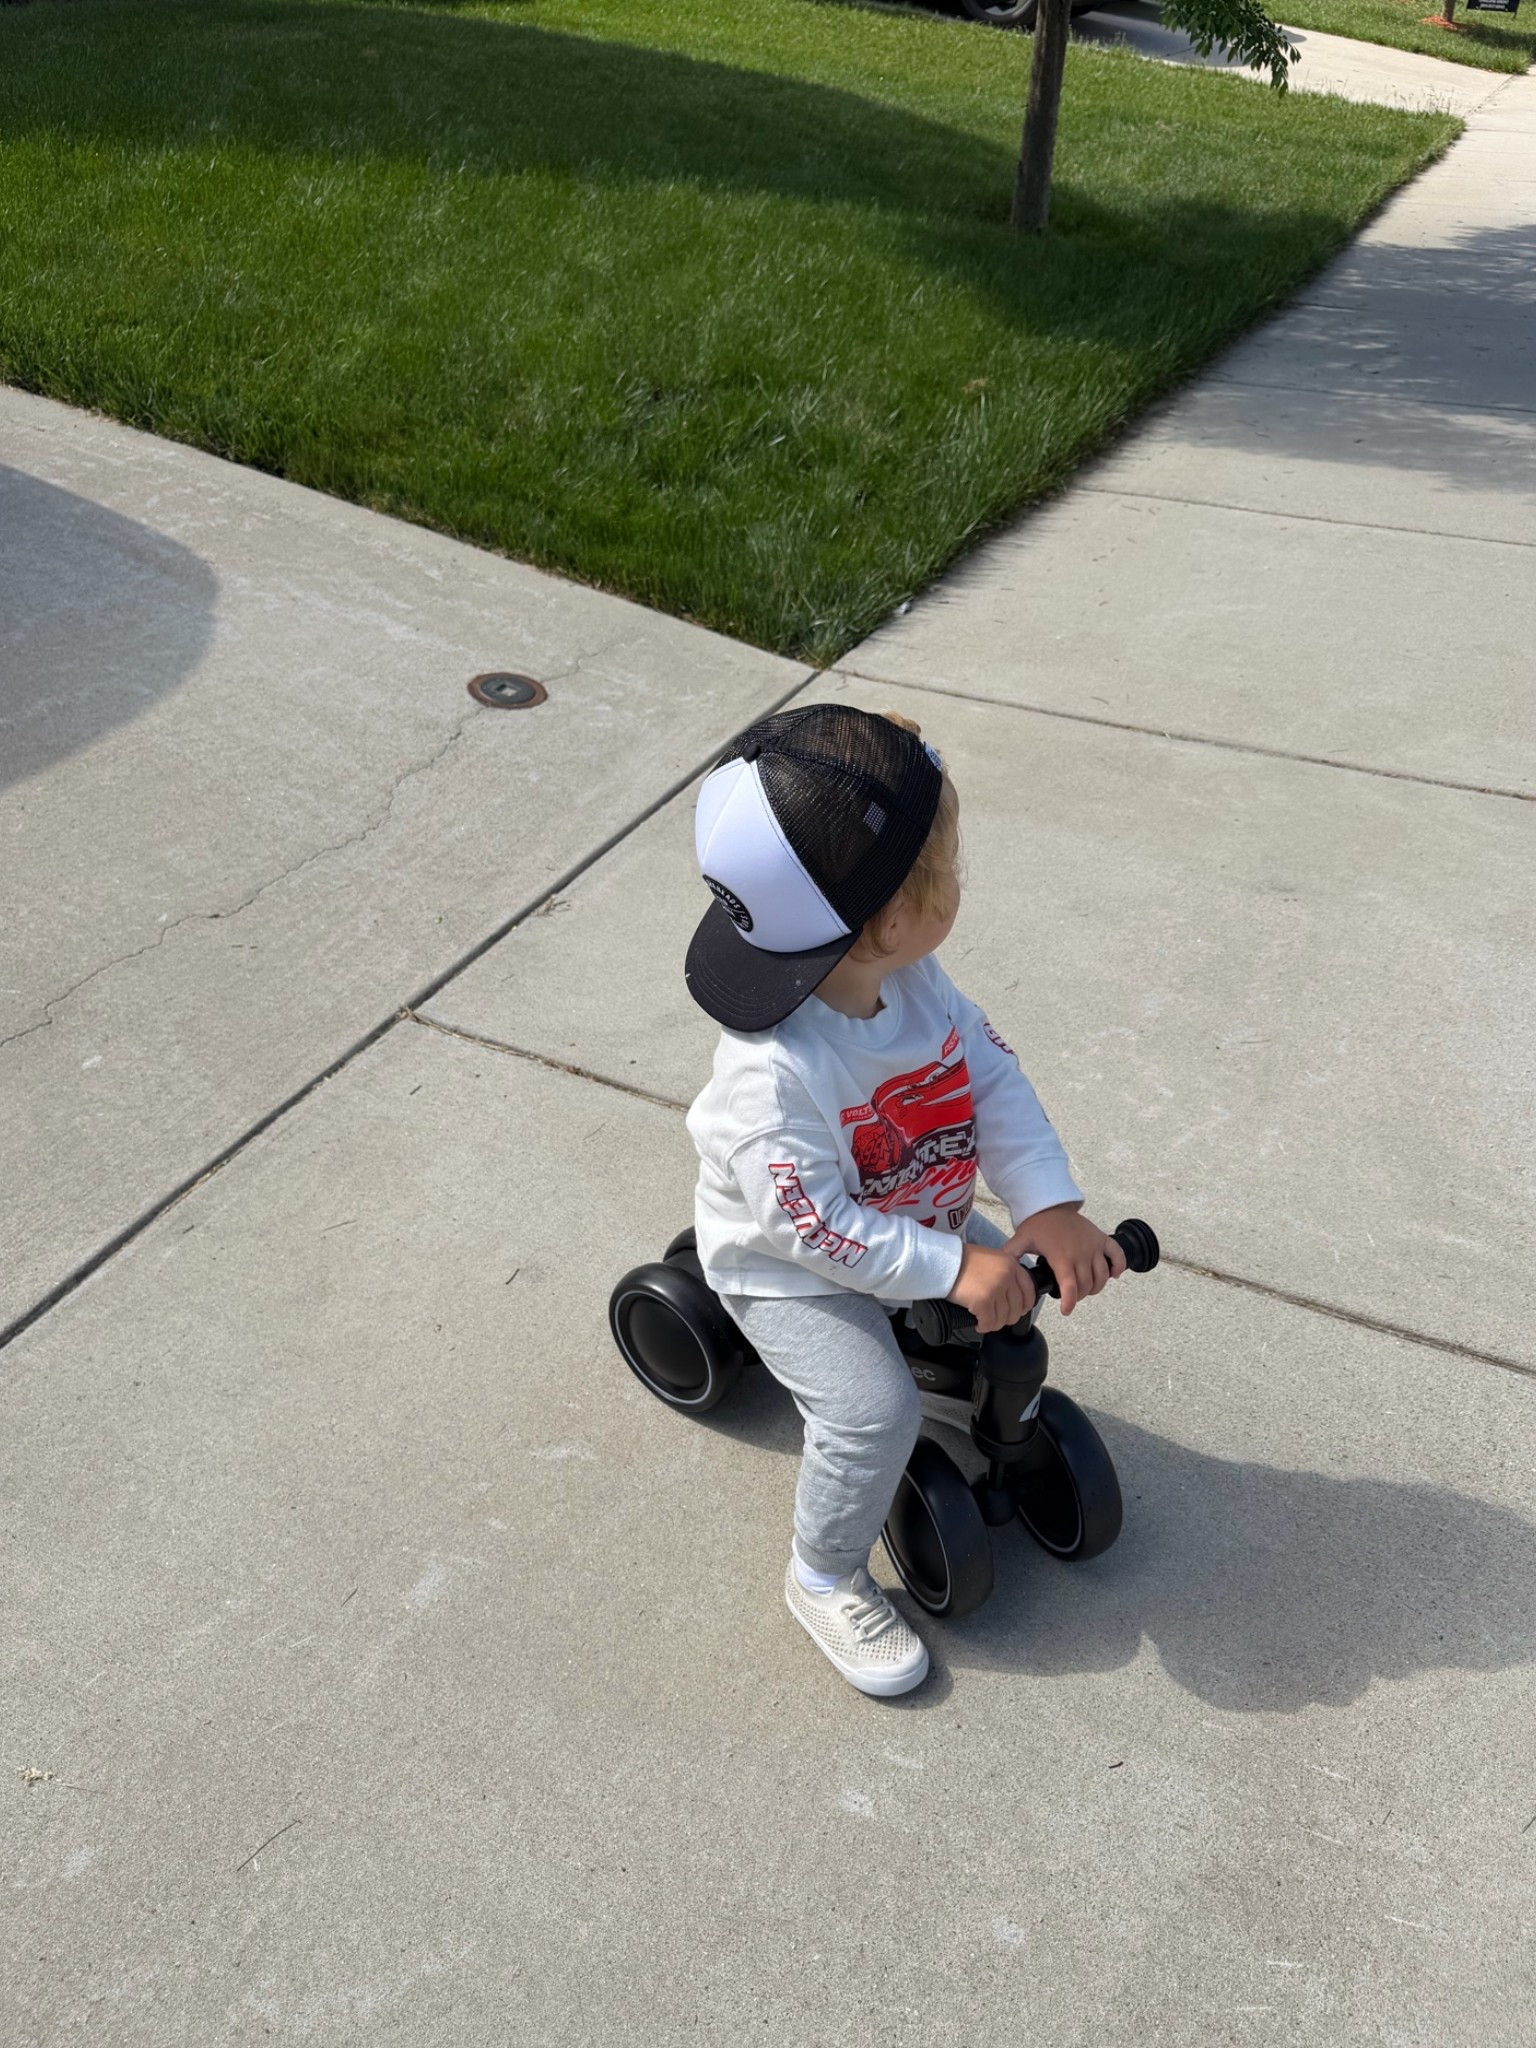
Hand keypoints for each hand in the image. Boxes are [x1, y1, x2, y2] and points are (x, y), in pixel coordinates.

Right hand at [947, 1242, 1036, 1334]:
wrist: (943, 1261)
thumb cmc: (961, 1260)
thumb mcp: (991, 1258)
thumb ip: (1003, 1272)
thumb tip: (1010, 1295)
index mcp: (1010, 1263)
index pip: (1028, 1289)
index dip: (1025, 1304)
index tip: (1020, 1310)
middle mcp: (1006, 1275)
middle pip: (1015, 1307)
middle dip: (1006, 1317)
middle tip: (997, 1319)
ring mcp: (995, 1288)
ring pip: (1003, 1317)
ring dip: (994, 1323)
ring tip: (985, 1322)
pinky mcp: (983, 1301)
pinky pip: (989, 1322)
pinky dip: (983, 1326)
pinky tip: (978, 1324)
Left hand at [1004, 1203, 1125, 1315]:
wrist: (1052, 1204)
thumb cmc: (1037, 1223)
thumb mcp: (1021, 1240)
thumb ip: (1011, 1256)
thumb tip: (1002, 1272)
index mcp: (1061, 1256)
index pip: (1070, 1287)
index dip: (1069, 1303)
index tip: (1066, 1311)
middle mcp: (1081, 1253)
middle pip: (1087, 1285)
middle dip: (1079, 1296)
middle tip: (1071, 1296)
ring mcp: (1093, 1245)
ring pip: (1102, 1276)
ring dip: (1096, 1287)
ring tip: (1086, 1288)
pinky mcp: (1101, 1239)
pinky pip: (1117, 1255)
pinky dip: (1119, 1267)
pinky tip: (1113, 1275)